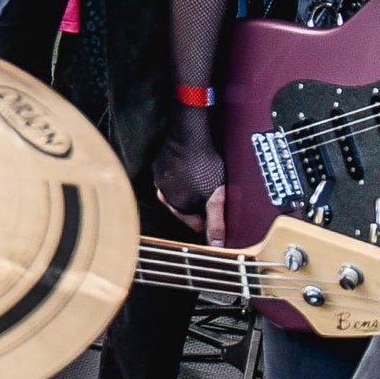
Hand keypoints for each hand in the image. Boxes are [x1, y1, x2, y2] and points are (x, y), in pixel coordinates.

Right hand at [153, 111, 225, 240]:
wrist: (190, 132)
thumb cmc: (204, 164)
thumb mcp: (216, 196)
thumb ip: (215, 221)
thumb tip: (216, 246)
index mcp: (176, 205)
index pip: (195, 223)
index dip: (210, 218)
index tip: (219, 208)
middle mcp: (164, 193)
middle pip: (187, 208)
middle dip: (200, 204)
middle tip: (214, 193)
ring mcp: (160, 176)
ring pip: (179, 191)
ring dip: (190, 190)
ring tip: (205, 180)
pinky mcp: (160, 161)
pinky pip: (173, 176)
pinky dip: (182, 176)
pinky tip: (193, 168)